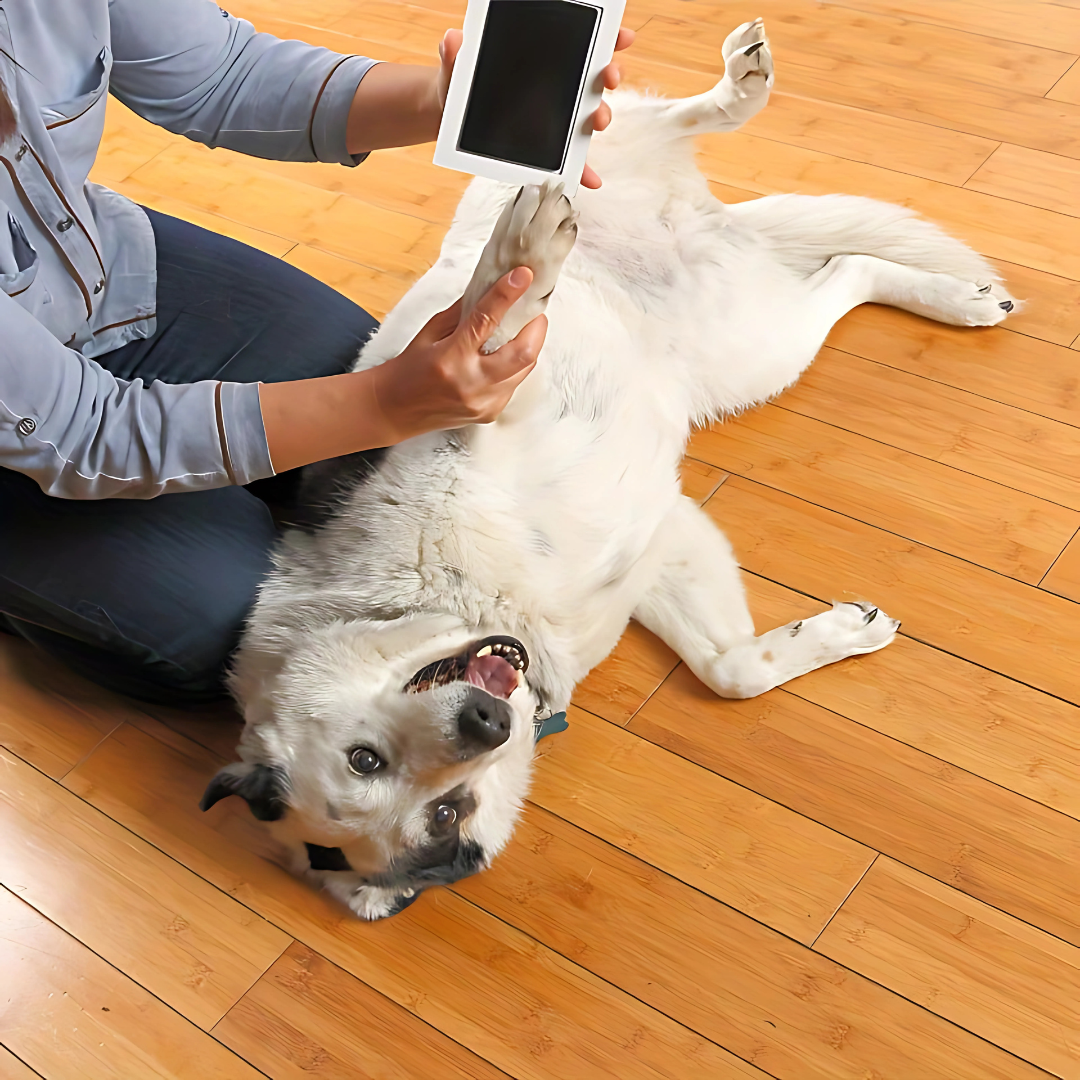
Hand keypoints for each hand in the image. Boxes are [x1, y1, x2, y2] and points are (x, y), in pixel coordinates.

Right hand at [369, 266, 545, 439]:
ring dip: (528, 346)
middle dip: (536, 327)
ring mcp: (483, 402)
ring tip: (521, 331)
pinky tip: (503, 358)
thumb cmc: (410, 370)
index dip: (508, 294)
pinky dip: (515, 367)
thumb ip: (463, 312)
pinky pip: (515, 384)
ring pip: (526, 369)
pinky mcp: (489, 413)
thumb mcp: (430, 332)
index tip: (523, 275)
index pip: (486, 320)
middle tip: (533, 311)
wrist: (395, 409)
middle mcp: (470, 383)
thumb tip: (491, 288)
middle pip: (524, 353)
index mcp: (451, 357)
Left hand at [436, 26, 635, 188]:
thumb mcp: (454, 66)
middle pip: (594, 79)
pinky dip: (585, 170)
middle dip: (608, 76)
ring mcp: (558, 118)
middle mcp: (558, 87)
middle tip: (607, 77)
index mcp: (545, 60)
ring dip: (601, 117)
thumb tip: (452, 40)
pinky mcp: (549, 147)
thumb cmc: (459, 85)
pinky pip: (572, 159)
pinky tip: (591, 179)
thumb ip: (454, 54)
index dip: (607, 38)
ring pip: (589, 115)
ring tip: (597, 121)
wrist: (451, 116)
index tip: (621, 36)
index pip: (583, 44)